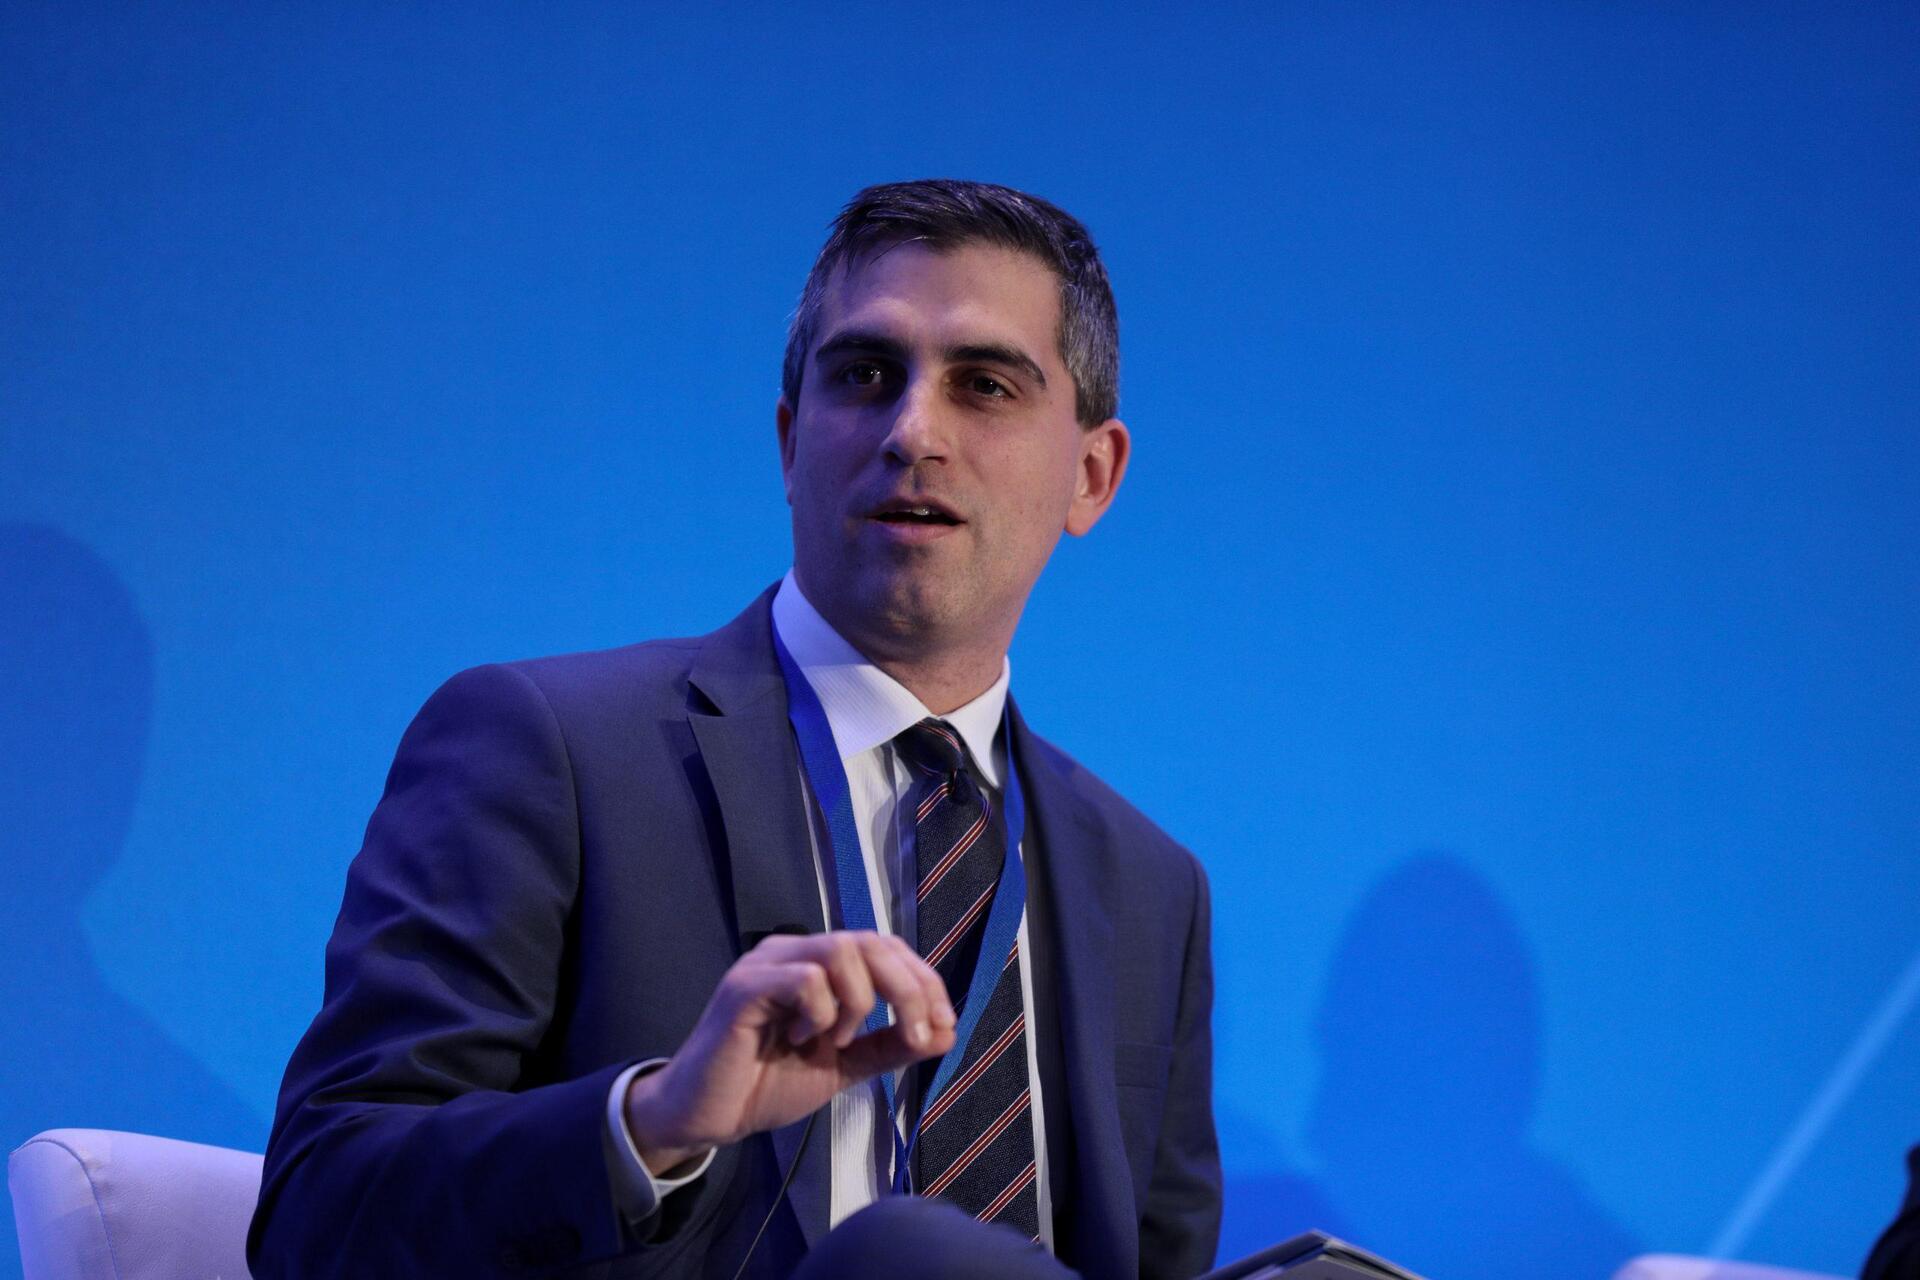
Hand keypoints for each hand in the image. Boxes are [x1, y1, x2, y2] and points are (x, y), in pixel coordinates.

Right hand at [622, 930, 955, 1173]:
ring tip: (839, 1039)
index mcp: (817, 964)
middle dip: (908, 988)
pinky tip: (801, 1038)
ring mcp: (766, 965)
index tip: (943, 1024)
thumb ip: (888, 1046)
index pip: (884, 947)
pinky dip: (820, 1012)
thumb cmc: (766, 1084)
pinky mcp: (744, 988)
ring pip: (841, 951)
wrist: (707, 1116)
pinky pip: (804, 980)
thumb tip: (945, 1033)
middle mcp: (793, 952)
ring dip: (859, 1001)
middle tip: (916, 1034)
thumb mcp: (843, 1066)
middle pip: (870, 941)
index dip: (923, 980)